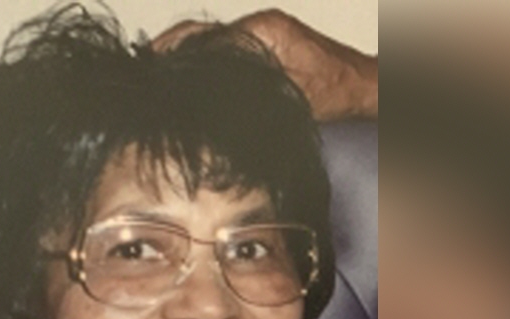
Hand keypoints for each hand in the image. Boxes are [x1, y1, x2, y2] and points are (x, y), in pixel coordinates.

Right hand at [153, 9, 377, 120]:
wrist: (364, 86)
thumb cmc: (338, 91)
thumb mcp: (291, 96)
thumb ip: (252, 93)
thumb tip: (211, 101)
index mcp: (264, 31)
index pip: (208, 40)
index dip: (178, 56)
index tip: (157, 71)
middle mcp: (260, 26)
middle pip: (201, 33)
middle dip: (170, 49)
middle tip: (145, 68)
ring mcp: (261, 33)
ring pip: (209, 39)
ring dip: (183, 54)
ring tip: (157, 73)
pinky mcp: (263, 44)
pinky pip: (223, 48)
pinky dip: (202, 60)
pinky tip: (187, 77)